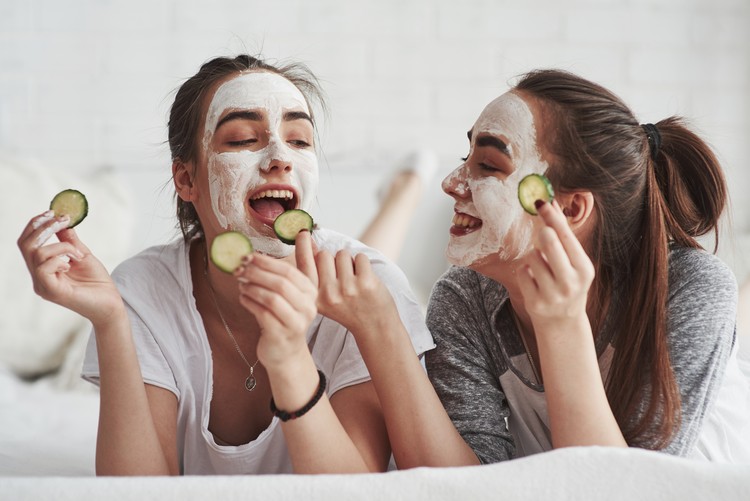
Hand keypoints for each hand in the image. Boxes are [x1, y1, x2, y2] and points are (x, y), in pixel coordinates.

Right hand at [17, 211, 123, 325]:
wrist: (110, 304)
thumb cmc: (97, 282)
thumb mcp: (83, 255)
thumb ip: (70, 241)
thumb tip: (61, 222)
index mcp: (43, 268)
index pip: (27, 242)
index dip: (36, 224)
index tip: (53, 212)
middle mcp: (38, 277)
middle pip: (25, 245)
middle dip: (43, 227)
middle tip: (62, 220)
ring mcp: (42, 285)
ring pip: (36, 253)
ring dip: (61, 246)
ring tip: (78, 254)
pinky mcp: (50, 291)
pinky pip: (44, 267)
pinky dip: (59, 258)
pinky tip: (72, 264)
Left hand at [234, 233, 318, 369]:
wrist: (286, 353)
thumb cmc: (284, 319)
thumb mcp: (289, 295)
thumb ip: (280, 275)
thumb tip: (254, 256)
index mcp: (310, 292)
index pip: (289, 271)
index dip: (267, 262)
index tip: (249, 256)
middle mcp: (307, 307)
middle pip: (281, 283)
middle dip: (256, 273)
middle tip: (239, 268)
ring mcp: (296, 322)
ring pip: (272, 298)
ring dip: (252, 288)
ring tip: (240, 284)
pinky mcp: (281, 334)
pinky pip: (263, 313)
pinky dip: (250, 303)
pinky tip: (243, 298)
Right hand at [308, 241, 397, 339]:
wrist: (375, 328)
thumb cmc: (350, 309)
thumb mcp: (326, 297)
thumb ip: (317, 273)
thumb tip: (310, 242)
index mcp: (315, 298)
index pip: (304, 266)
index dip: (302, 246)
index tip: (303, 233)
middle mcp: (328, 294)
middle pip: (324, 255)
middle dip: (333, 260)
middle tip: (342, 278)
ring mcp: (347, 288)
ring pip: (342, 254)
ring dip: (350, 262)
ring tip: (354, 281)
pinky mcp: (365, 283)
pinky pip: (360, 257)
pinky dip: (364, 264)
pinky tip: (365, 280)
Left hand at [517, 200, 594, 329]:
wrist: (563, 322)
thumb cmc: (568, 283)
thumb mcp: (574, 263)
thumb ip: (563, 237)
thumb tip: (550, 204)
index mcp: (584, 269)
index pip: (567, 236)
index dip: (552, 217)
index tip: (541, 202)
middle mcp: (571, 282)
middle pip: (548, 242)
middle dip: (542, 234)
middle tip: (543, 235)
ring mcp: (553, 294)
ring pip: (532, 256)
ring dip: (533, 257)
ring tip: (542, 268)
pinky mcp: (535, 303)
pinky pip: (522, 272)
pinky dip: (525, 272)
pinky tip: (535, 280)